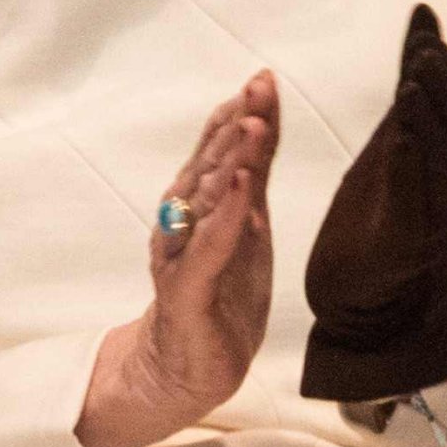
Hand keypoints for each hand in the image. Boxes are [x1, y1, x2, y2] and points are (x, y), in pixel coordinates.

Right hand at [75, 72, 278, 446]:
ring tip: (251, 125)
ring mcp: (180, 254)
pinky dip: (222, 218)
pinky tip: (237, 190)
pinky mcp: (185, 292)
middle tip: (256, 87)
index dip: (239, 113)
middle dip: (233, 124)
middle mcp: (181, 220)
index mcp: (196, 202)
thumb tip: (265, 118)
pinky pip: (204, 250)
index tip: (262, 78)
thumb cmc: (220, 293)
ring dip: (227, 160)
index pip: (219, 149)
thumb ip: (251, 177)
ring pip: (203, 199)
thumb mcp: (246, 227)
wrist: (187, 369)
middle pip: (208, 164)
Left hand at [301, 5, 446, 402]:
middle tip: (421, 54)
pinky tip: (397, 139)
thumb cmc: (385, 195)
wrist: (359, 282)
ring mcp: (435, 220)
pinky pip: (416, 207)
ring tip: (407, 85)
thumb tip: (424, 14)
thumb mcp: (399, 127)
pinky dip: (410, 170)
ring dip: (433, 123)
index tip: (425, 41)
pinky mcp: (404, 245)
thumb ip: (413, 75)